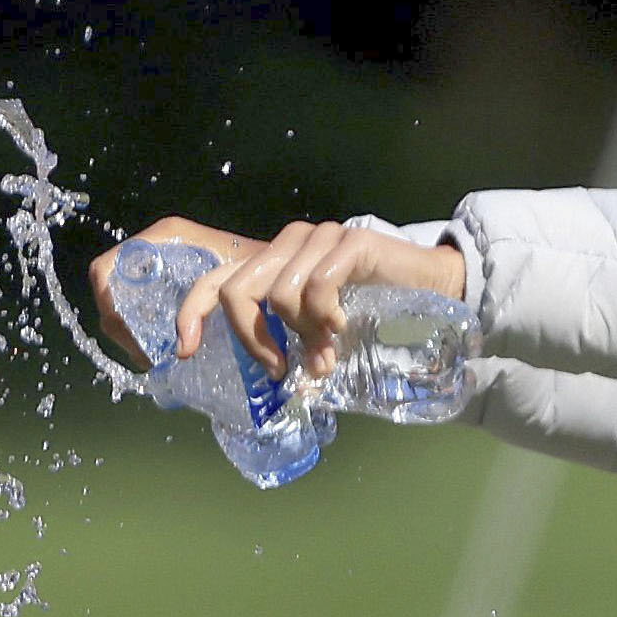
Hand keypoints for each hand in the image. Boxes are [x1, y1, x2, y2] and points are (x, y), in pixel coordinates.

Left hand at [88, 217, 467, 380]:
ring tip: (326, 350)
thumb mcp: (318, 329)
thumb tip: (277, 378)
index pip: (215, 280)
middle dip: (255, 338)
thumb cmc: (370, 308)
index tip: (186, 350)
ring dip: (301, 335)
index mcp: (271, 262)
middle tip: (279, 367)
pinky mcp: (349, 242)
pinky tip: (341, 325)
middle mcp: (287, 243)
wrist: (431, 284)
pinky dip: (325, 317)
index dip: (191, 313)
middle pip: (237, 290)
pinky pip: (316, 287)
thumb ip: (291, 341)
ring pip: (279, 294)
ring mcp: (317, 238)